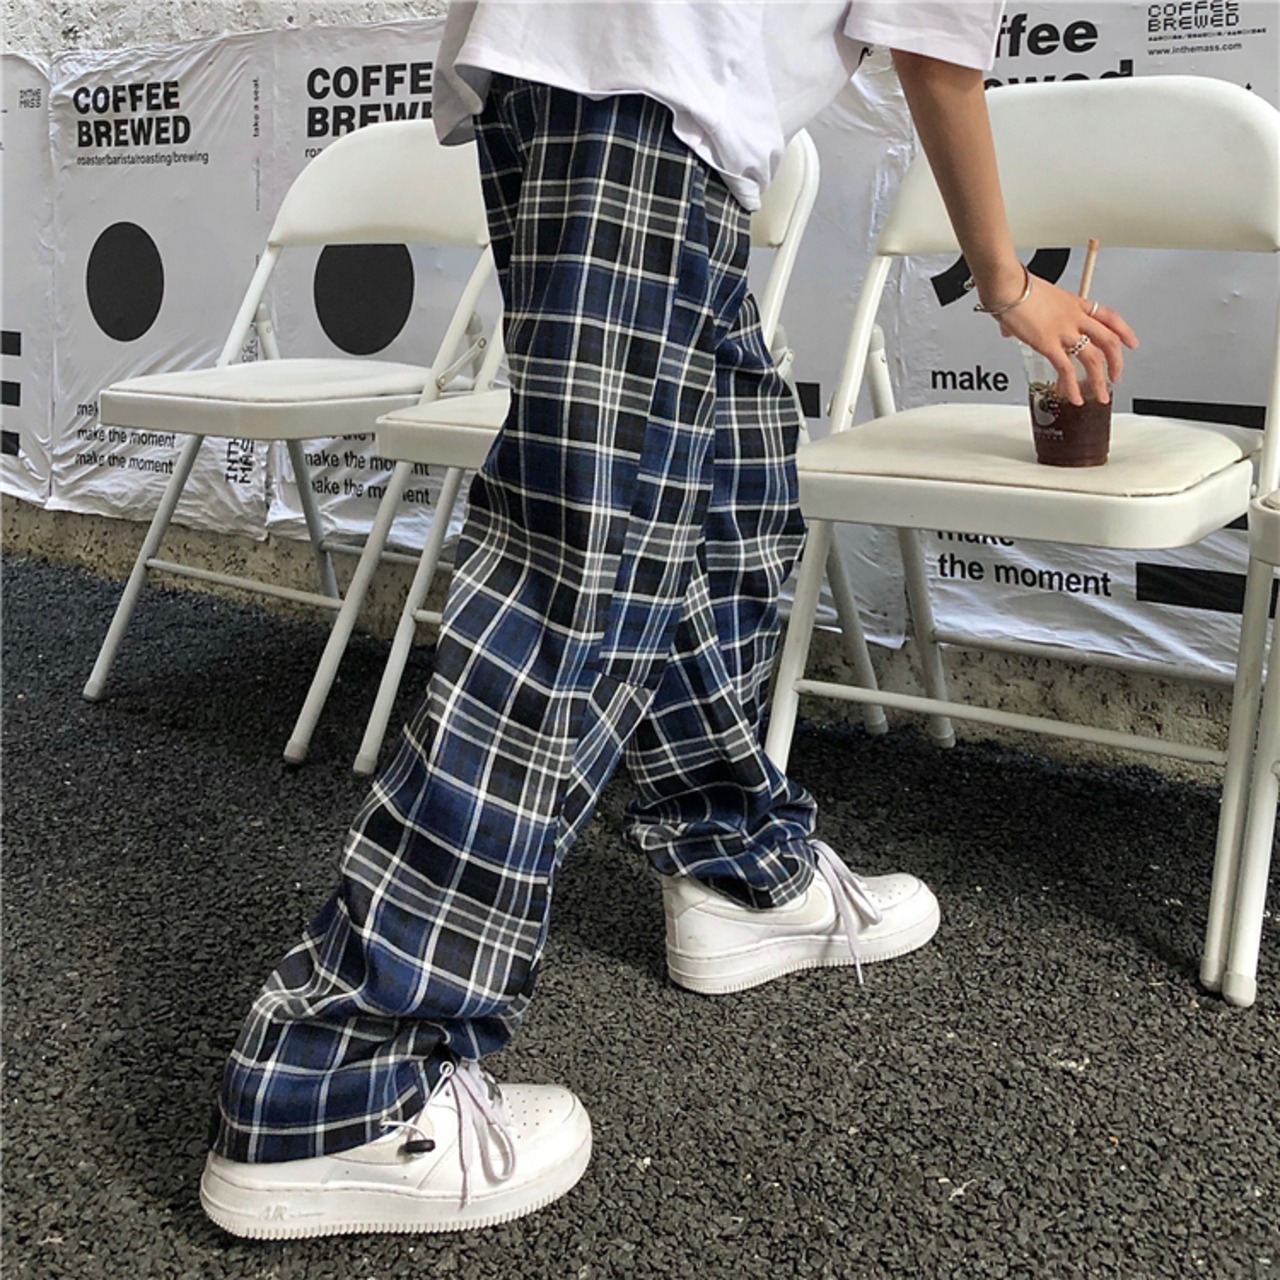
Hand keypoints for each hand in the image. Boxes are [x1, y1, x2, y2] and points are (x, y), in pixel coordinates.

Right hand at [993, 275, 1139, 405]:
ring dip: (1100, 381)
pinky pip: (1067, 369)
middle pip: (1108, 340)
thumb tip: (1009, 330)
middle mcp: (1074, 317)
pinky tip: (1073, 397)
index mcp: (1073, 303)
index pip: (1109, 316)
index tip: (1130, 342)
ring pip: (1093, 359)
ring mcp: (1064, 331)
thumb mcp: (1026, 301)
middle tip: (1116, 377)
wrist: (1008, 284)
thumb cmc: (1015, 287)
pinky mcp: (1049, 344)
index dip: (1124, 331)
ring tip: (1100, 395)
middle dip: (1117, 363)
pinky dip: (1072, 387)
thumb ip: (1021, 319)